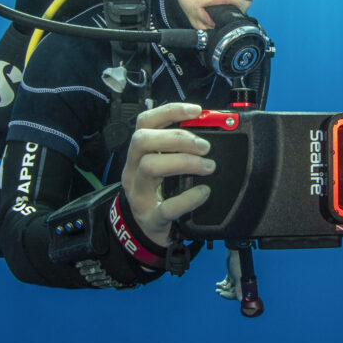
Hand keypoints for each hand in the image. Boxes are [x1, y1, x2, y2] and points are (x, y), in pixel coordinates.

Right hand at [121, 103, 214, 246]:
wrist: (146, 231)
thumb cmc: (159, 192)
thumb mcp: (163, 166)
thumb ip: (178, 148)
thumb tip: (210, 126)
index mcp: (137, 154)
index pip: (144, 122)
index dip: (170, 111)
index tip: (196, 111)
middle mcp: (132, 170)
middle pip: (143, 141)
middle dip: (177, 138)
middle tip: (204, 146)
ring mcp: (138, 195)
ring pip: (150, 166)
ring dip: (184, 162)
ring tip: (208, 166)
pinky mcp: (150, 218)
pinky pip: (167, 207)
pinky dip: (188, 198)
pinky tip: (204, 193)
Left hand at [215, 248, 242, 300]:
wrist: (234, 252)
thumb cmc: (238, 263)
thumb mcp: (237, 277)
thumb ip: (239, 289)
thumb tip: (240, 300)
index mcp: (243, 283)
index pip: (236, 294)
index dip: (229, 296)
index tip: (221, 294)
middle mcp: (240, 282)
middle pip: (232, 291)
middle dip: (224, 292)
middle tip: (217, 292)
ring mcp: (235, 278)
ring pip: (228, 287)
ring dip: (222, 288)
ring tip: (217, 287)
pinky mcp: (231, 274)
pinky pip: (226, 282)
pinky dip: (222, 283)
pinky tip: (217, 284)